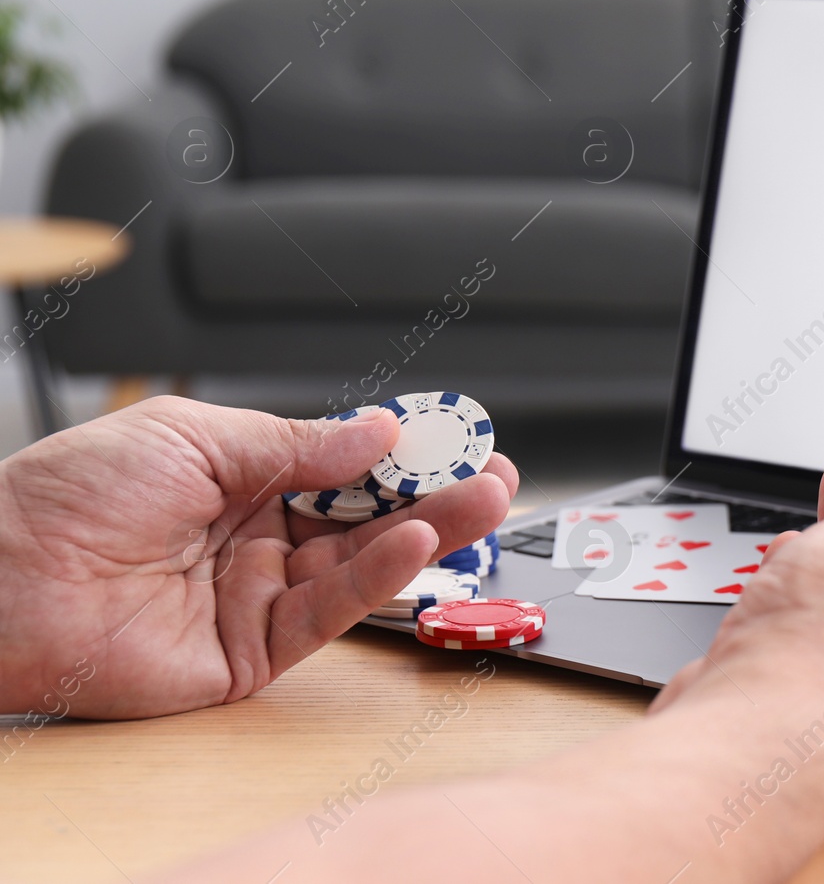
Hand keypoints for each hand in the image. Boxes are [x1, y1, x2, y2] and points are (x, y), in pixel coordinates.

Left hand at [0, 396, 515, 718]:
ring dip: (427, 533)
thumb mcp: (193, 438)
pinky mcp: (251, 655)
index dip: (402, 451)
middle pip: (365, 517)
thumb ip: (295, 444)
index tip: (456, 434)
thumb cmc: (66, 498)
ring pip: (361, 565)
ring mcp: (255, 597)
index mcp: (237, 480)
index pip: (342, 465)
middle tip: (494, 476)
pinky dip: (378, 577)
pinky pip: (329, 611)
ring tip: (483, 503)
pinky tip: (416, 541)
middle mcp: (254, 539)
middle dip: (435, 495)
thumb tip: (379, 431)